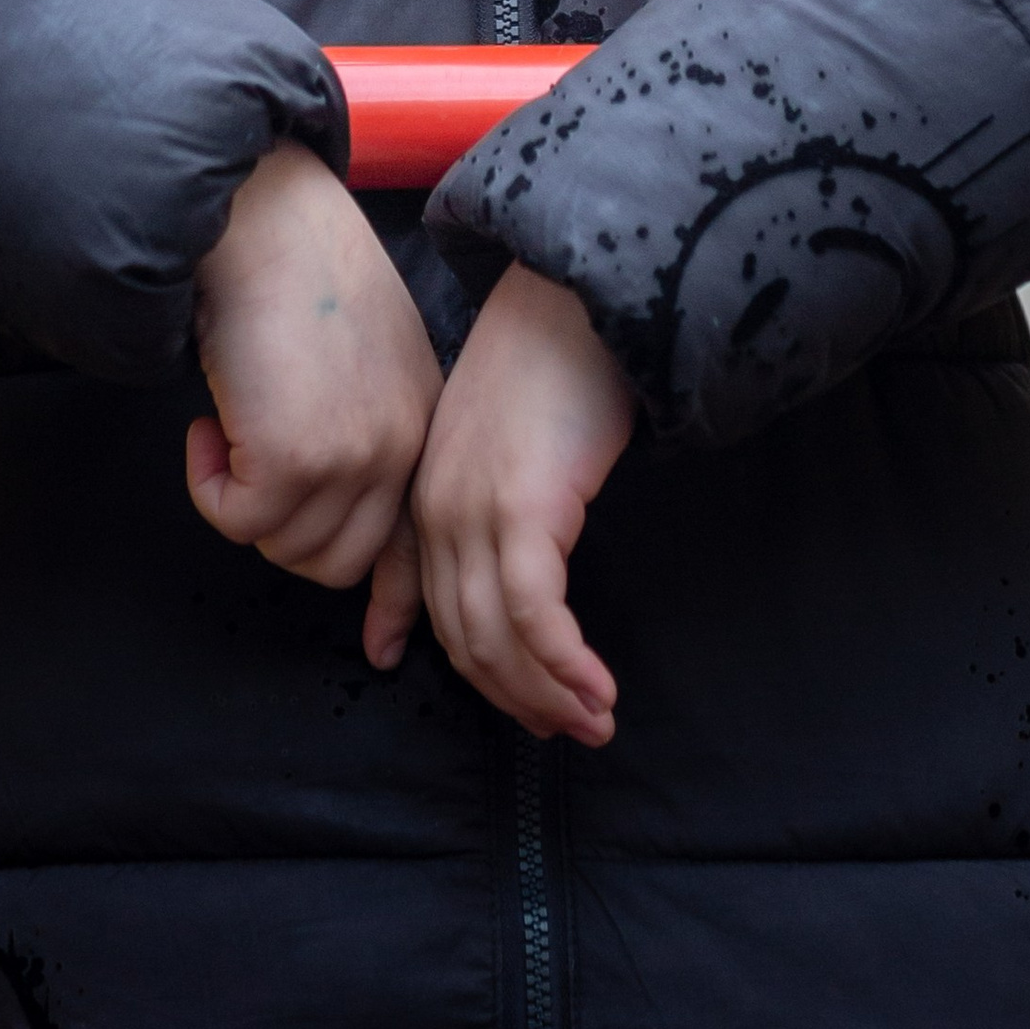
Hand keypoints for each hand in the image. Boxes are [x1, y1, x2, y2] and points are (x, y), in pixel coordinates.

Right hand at [188, 142, 442, 669]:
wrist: (260, 223)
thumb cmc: (294, 272)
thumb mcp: (358, 357)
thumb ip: (361, 424)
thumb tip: (321, 487)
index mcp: (423, 424)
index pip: (419, 539)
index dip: (395, 600)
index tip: (383, 646)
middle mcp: (402, 449)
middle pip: (338, 560)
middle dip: (280, 529)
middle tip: (246, 460)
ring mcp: (354, 458)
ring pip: (286, 549)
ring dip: (241, 500)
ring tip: (230, 422)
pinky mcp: (296, 460)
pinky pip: (239, 523)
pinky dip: (209, 483)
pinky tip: (210, 423)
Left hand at [411, 264, 635, 745]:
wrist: (575, 297)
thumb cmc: (556, 358)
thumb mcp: (511, 435)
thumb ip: (503, 491)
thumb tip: (534, 538)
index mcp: (432, 493)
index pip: (439, 604)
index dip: (475, 668)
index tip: (513, 710)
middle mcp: (440, 510)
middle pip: (467, 637)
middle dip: (520, 697)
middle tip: (570, 731)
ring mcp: (474, 513)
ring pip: (498, 639)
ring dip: (548, 694)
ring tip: (593, 723)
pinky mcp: (522, 511)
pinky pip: (535, 616)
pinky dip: (565, 664)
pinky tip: (597, 688)